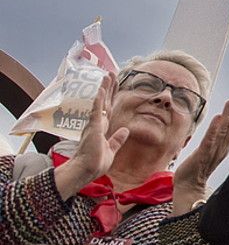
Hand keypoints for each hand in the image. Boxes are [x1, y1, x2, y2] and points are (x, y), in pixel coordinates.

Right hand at [53, 73, 127, 198]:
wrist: (85, 171)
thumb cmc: (95, 163)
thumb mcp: (111, 149)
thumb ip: (117, 139)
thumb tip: (125, 130)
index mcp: (101, 128)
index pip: (108, 108)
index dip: (111, 96)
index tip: (114, 84)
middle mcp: (97, 123)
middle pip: (104, 101)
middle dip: (109, 87)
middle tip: (111, 73)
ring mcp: (94, 124)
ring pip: (100, 102)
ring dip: (104, 88)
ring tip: (107, 75)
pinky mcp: (93, 127)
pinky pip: (96, 111)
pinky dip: (98, 100)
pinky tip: (100, 90)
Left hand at [173, 95, 228, 213]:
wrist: (187, 188)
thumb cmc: (195, 171)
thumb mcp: (207, 154)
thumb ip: (213, 143)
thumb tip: (215, 131)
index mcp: (223, 149)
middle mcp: (221, 150)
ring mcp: (212, 152)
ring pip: (224, 131)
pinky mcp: (202, 154)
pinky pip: (210, 139)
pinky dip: (215, 128)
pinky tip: (218, 116)